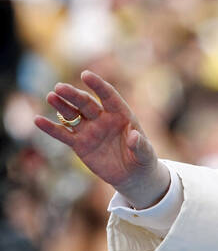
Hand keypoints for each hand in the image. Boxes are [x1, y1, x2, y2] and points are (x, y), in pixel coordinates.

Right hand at [34, 71, 169, 208]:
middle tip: (59, 87)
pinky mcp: (80, 145)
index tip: (85, 75)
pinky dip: (51, 129)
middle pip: (86, 103)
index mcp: (121, 115)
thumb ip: (141, 145)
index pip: (108, 96)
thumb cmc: (142, 159)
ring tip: (51, 96)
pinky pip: (63, 135)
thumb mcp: (145, 154)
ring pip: (73, 115)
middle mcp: (103, 119)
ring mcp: (90, 131)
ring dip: (61, 106)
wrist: (131, 175)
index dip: (97, 85)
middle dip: (74, 95)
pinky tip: (38, 120)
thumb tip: (134, 136)